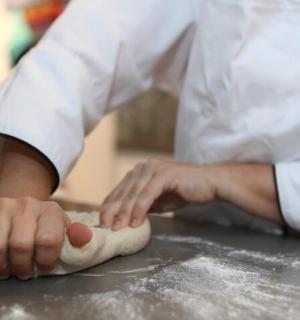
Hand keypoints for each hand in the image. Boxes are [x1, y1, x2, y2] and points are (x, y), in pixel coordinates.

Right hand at [0, 197, 91, 279]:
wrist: (23, 210)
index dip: (46, 259)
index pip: (48, 240)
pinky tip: (2, 260)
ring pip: (0, 247)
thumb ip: (76, 237)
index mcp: (51, 210)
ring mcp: (7, 208)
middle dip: (24, 266)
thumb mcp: (63, 230)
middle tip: (27, 272)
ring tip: (12, 268)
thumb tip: (86, 238)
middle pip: (21, 245)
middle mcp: (28, 206)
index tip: (46, 265)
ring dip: (5, 265)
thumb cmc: (46, 227)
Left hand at [99, 159, 217, 229]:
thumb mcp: (156, 201)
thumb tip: (123, 219)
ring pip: (133, 194)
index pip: (119, 192)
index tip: (102, 224)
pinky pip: (148, 194)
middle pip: (123, 192)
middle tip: (105, 229)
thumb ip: (140, 206)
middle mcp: (142, 167)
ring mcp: (153, 169)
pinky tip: (136, 222)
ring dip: (124, 213)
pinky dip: (140, 209)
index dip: (109, 208)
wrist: (208, 183)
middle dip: (112, 212)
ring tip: (118, 229)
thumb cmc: (182, 192)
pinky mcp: (164, 174)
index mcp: (138, 172)